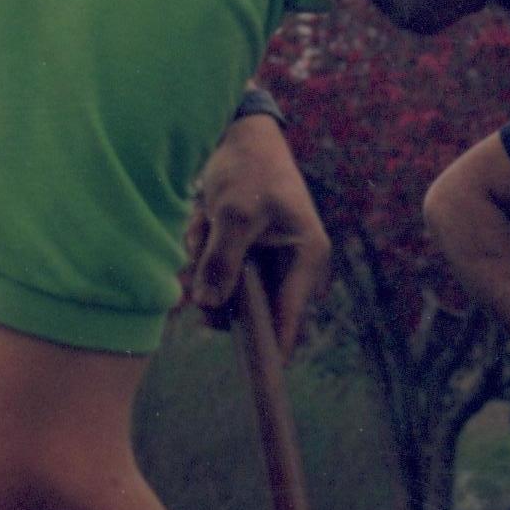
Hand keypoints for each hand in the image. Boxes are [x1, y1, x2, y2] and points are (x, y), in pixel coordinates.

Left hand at [182, 112, 328, 350]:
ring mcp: (267, 261)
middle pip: (250, 306)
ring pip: (226, 289)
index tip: (259, 375)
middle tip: (204, 243)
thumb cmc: (248, 168)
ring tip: (204, 222)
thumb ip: (222, 261)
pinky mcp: (246, 255)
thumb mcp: (234, 214)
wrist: (239, 133)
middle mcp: (292, 265)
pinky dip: (202, 251)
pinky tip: (203, 220)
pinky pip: (216, 272)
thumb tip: (207, 306)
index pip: (289, 317)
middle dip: (219, 281)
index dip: (272, 346)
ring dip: (206, 262)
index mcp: (306, 257)